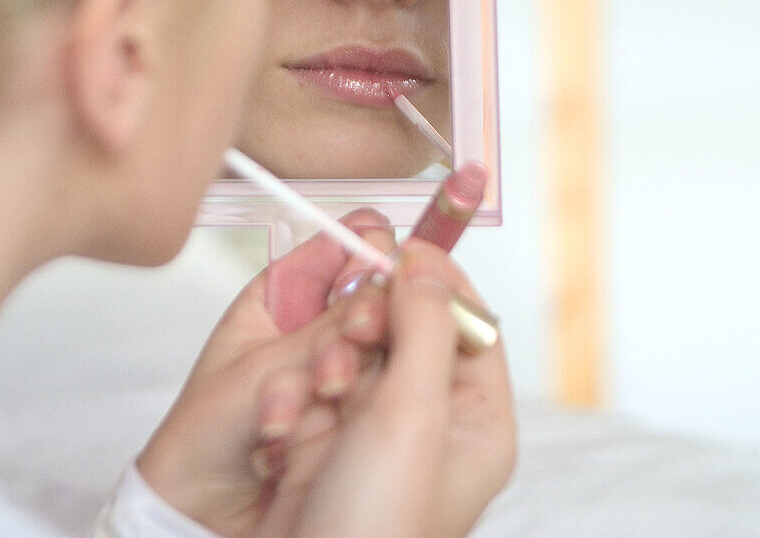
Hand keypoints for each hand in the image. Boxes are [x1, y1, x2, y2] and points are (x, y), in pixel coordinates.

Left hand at [136, 209, 396, 535]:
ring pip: (374, 342)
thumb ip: (320, 330)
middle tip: (358, 330)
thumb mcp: (259, 371)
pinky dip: (356, 396)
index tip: (378, 253)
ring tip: (325, 385)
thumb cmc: (201, 435)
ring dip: (352, 359)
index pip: (332, 250)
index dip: (358, 247)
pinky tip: (328, 407)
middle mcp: (313, 328)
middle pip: (366, 295)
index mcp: (279, 298)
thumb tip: (373, 280)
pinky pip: (375, 386)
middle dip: (364, 310)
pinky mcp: (351, 408)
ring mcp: (335, 367)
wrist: (198, 508)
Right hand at [256, 240, 515, 537]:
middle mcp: (430, 426)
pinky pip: (312, 388)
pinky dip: (295, 395)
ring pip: (352, 357)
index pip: (471, 328)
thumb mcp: (412, 415)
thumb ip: (424, 329)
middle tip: (346, 339)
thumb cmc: (372, 523)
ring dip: (324, 366)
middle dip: (369, 332)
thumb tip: (426, 262)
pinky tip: (284, 428)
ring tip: (312, 401)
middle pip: (406, 335)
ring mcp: (373, 435)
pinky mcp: (324, 444)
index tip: (402, 250)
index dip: (439, 285)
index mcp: (475, 424)